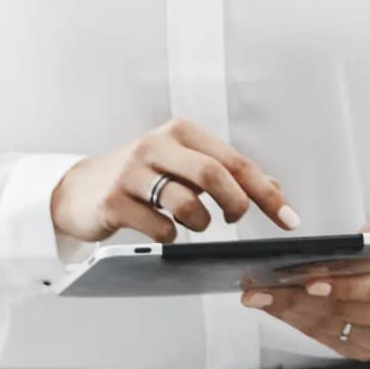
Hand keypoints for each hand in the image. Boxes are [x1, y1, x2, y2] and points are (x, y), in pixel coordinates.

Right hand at [52, 120, 292, 245]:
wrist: (79, 191)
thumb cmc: (141, 178)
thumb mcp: (184, 167)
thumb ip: (227, 174)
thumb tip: (273, 187)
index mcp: (181, 133)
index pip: (236, 161)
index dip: (267, 193)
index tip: (290, 219)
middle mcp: (156, 145)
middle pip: (213, 174)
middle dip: (235, 204)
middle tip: (235, 219)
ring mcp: (132, 172)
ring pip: (186, 203)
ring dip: (199, 223)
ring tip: (191, 223)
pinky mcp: (113, 200)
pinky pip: (158, 226)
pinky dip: (170, 236)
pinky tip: (162, 229)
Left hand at [247, 225, 369, 359]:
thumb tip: (345, 245)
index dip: (343, 287)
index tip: (307, 281)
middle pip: (345, 311)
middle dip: (299, 299)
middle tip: (261, 290)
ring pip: (329, 327)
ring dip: (289, 311)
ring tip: (259, 297)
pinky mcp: (365, 350)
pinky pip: (325, 338)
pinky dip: (297, 322)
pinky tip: (276, 307)